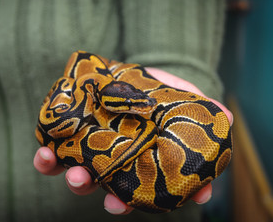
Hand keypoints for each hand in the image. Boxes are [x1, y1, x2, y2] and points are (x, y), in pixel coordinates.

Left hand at [33, 68, 232, 214]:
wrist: (120, 70)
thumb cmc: (152, 88)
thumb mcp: (177, 94)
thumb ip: (195, 106)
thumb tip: (226, 118)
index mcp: (142, 155)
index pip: (150, 184)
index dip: (155, 197)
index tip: (163, 201)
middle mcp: (115, 158)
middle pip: (112, 187)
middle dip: (114, 198)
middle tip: (114, 201)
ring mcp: (90, 150)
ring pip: (81, 176)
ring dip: (78, 181)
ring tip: (77, 175)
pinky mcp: (67, 136)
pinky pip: (52, 154)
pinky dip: (47, 159)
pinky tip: (46, 154)